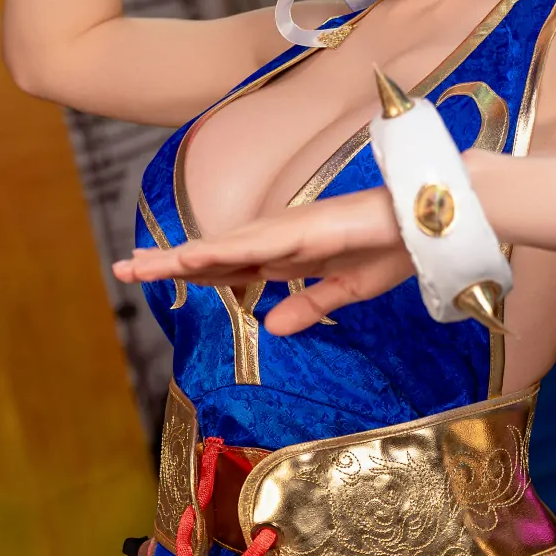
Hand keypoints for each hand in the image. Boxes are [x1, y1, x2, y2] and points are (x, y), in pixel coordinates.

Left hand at [111, 190, 414, 335]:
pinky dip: (220, 251)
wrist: (432, 228)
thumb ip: (308, 307)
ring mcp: (289, 231)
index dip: (191, 273)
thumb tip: (272, 327)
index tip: (155, 276)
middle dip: (169, 262)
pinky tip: (190, 257)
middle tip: (123, 268)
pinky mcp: (303, 230)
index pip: (229, 268)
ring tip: (139, 266)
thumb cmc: (396, 250)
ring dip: (180, 257)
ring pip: (223, 247)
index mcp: (289, 255)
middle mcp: (281, 238)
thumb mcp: (345, 291)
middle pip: (214, 254)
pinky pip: (253, 244)